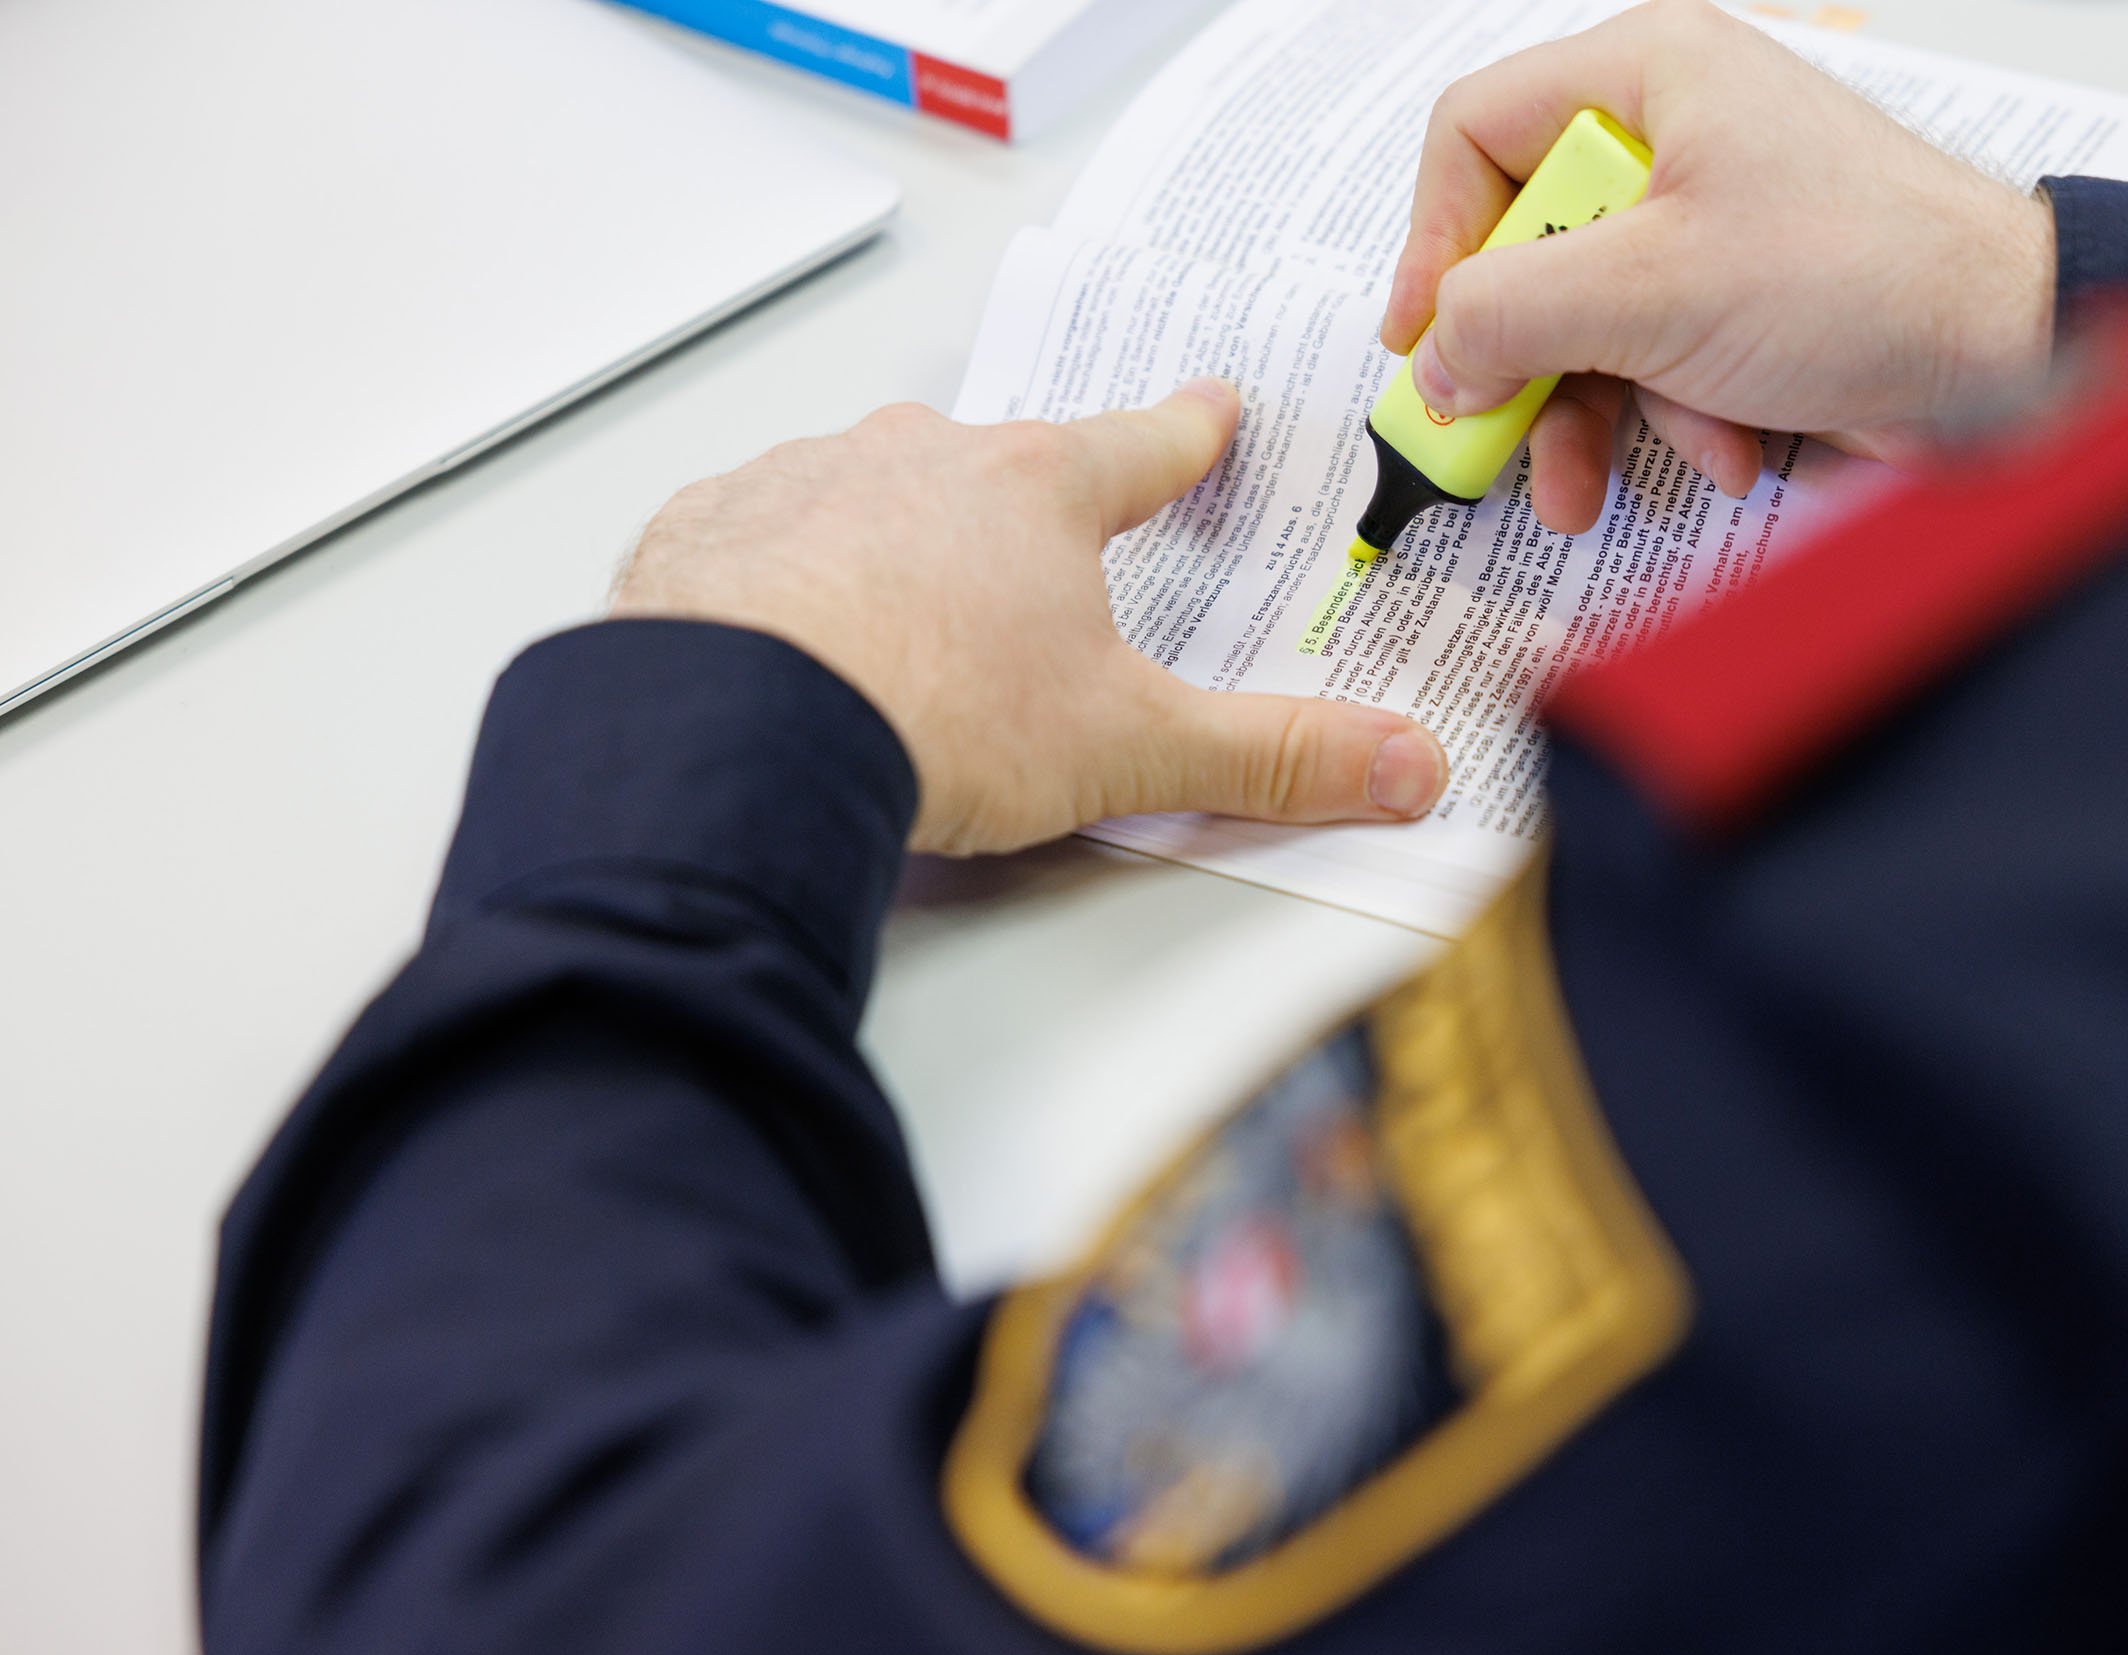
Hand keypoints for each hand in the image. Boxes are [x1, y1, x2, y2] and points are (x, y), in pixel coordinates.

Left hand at [611, 379, 1447, 855]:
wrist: (743, 727)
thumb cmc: (938, 711)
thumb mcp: (1130, 745)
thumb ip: (1271, 754)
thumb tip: (1403, 763)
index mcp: (1038, 491)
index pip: (1143, 446)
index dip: (1188, 431)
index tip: (1210, 407)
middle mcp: (923, 459)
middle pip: (1001, 462)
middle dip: (1023, 500)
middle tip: (1035, 547)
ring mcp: (809, 482)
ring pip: (874, 488)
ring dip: (897, 535)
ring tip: (904, 618)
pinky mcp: (713, 530)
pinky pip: (764, 532)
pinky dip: (785, 571)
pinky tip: (791, 635)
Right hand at [1380, 0, 2055, 526]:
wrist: (2011, 354)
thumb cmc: (1866, 275)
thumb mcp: (1650, 291)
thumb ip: (1510, 315)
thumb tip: (1434, 357)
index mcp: (1648, 73)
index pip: (1477, 131)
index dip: (1431, 237)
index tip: (1420, 337)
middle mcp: (1673, 134)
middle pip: (1524, 244)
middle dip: (1517, 358)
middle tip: (1488, 429)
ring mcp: (1709, 222)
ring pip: (1584, 321)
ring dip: (1582, 415)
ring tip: (1578, 489)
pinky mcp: (1742, 300)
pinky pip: (1654, 359)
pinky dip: (1672, 417)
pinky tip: (1721, 449)